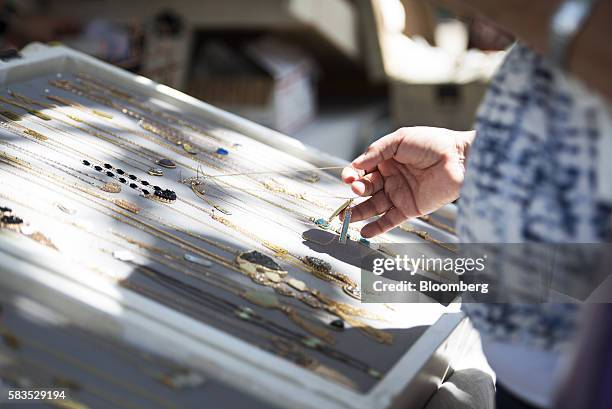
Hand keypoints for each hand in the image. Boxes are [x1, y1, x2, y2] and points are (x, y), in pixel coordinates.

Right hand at [341, 127, 474, 237]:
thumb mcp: (400, 139)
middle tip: (355, 189)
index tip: (348, 177)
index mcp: (387, 160)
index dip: (352, 174)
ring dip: (359, 212)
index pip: (362, 169)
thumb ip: (377, 151)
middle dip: (357, 190)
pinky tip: (364, 232)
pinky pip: (390, 220)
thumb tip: (356, 165)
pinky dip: (377, 228)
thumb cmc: (433, 143)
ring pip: (374, 206)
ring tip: (346, 218)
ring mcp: (400, 194)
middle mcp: (391, 178)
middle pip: (366, 188)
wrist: (460, 158)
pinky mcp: (410, 208)